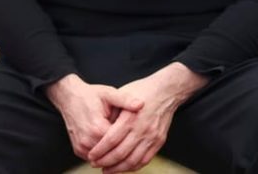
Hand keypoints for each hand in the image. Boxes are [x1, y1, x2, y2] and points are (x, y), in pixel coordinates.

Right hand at [45, 74, 142, 161]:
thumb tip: (141, 104)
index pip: (119, 143)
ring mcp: (81, 147)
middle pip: (112, 153)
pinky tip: (114, 144)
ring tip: (125, 141)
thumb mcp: (109, 93)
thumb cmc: (92, 95)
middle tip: (135, 139)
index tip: (140, 132)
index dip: (131, 139)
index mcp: (97, 128)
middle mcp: (87, 141)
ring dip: (114, 152)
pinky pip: (95, 157)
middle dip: (124, 147)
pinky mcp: (78, 150)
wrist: (70, 98)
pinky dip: (105, 154)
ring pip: (104, 158)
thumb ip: (125, 100)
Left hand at [87, 63, 207, 173]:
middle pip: (120, 153)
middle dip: (104, 162)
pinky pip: (145, 160)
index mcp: (130, 118)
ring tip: (107, 170)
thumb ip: (111, 115)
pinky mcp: (159, 141)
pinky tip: (123, 167)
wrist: (167, 90)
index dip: (98, 151)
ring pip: (132, 161)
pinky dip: (132, 167)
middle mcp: (142, 129)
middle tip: (95, 164)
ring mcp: (152, 136)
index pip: (110, 141)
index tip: (91, 156)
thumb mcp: (122, 96)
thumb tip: (97, 132)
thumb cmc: (142, 91)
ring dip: (117, 168)